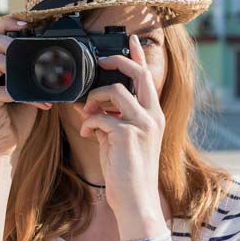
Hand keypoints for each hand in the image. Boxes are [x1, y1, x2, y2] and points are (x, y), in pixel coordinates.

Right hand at [0, 18, 51, 165]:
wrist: (2, 149)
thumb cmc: (13, 120)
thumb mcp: (24, 90)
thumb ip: (30, 74)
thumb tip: (54, 60)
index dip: (7, 24)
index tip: (26, 23)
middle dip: (10, 37)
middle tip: (28, 41)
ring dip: (19, 65)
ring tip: (38, 73)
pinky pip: (5, 89)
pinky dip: (27, 94)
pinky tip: (41, 102)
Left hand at [75, 34, 165, 226]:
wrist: (134, 200)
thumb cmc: (127, 172)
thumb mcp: (120, 141)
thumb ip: (111, 120)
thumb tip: (91, 108)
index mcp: (153, 116)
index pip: (148, 78)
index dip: (139, 56)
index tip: (130, 39)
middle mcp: (152, 116)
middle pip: (137, 74)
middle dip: (117, 62)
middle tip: (101, 61)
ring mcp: (142, 124)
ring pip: (113, 91)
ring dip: (93, 100)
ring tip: (87, 114)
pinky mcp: (127, 135)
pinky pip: (99, 117)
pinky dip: (88, 124)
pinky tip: (86, 134)